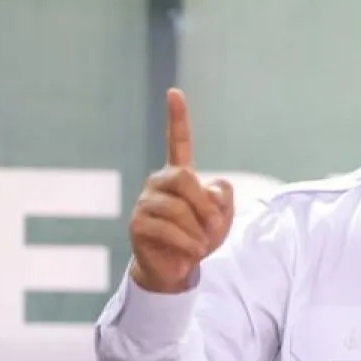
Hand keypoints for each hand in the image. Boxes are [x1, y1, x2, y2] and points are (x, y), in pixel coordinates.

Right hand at [128, 88, 233, 292]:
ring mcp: (145, 202)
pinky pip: (168, 229)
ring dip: (199, 231)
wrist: (178, 268)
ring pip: (178, 208)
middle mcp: (159, 183)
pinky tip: (192, 253)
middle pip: (184, 178)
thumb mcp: (222, 217)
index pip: (178, 141)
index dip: (177, 117)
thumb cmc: (200, 237)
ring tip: (201, 244)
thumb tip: (210, 188)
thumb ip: (223, 197)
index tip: (174, 92)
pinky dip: (188, 243)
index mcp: (180, 175)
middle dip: (205, 205)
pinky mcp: (137, 224)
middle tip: (214, 226)